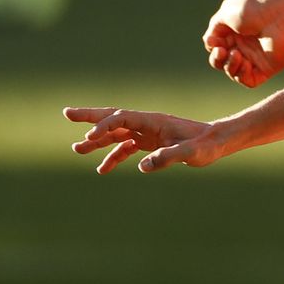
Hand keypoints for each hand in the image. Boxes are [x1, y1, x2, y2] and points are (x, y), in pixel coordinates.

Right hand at [65, 107, 227, 173]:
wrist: (218, 142)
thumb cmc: (207, 145)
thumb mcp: (191, 153)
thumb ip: (169, 157)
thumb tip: (142, 167)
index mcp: (154, 121)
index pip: (122, 118)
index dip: (104, 126)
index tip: (89, 137)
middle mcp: (147, 124)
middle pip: (114, 118)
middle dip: (90, 117)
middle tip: (66, 113)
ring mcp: (148, 133)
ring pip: (116, 134)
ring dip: (97, 141)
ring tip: (76, 149)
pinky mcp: (151, 144)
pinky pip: (126, 148)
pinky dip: (113, 157)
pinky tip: (102, 170)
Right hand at [203, 0, 283, 87]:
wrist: (279, 17)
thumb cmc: (253, 10)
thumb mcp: (226, 12)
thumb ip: (214, 28)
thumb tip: (210, 42)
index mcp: (237, 30)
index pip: (218, 46)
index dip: (212, 46)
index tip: (214, 42)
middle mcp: (247, 44)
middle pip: (222, 61)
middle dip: (217, 59)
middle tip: (221, 51)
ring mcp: (257, 57)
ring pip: (233, 72)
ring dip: (229, 66)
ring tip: (236, 54)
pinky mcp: (268, 68)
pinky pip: (249, 81)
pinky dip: (242, 75)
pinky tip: (245, 63)